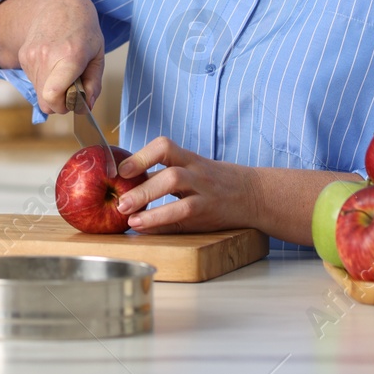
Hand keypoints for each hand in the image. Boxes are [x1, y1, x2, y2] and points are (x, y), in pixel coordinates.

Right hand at [6, 0, 104, 115]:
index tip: (75, 100)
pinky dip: (44, 80)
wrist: (57, 6)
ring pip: (39, 93)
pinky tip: (53, 64)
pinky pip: (34, 82)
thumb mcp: (98, 54)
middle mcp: (46, 57)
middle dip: (60, 102)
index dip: (63, 106)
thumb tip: (87, 106)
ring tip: (63, 71)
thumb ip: (94, 83)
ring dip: (52, 91)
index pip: (53, 96)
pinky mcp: (23, 57)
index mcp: (70, 57)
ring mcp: (31, 57)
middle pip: (46, 101)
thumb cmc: (82, 29)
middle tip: (72, 89)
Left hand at [113, 137, 266, 233]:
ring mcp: (205, 195)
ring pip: (181, 201)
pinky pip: (183, 219)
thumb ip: (163, 173)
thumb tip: (125, 185)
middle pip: (172, 176)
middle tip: (120, 201)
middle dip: (143, 188)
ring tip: (128, 216)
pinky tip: (143, 226)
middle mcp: (198, 174)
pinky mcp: (208, 214)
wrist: (253, 194)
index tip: (121, 170)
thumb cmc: (213, 181)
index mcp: (189, 158)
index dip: (141, 156)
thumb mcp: (192, 168)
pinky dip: (161, 222)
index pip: (165, 146)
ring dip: (151, 207)